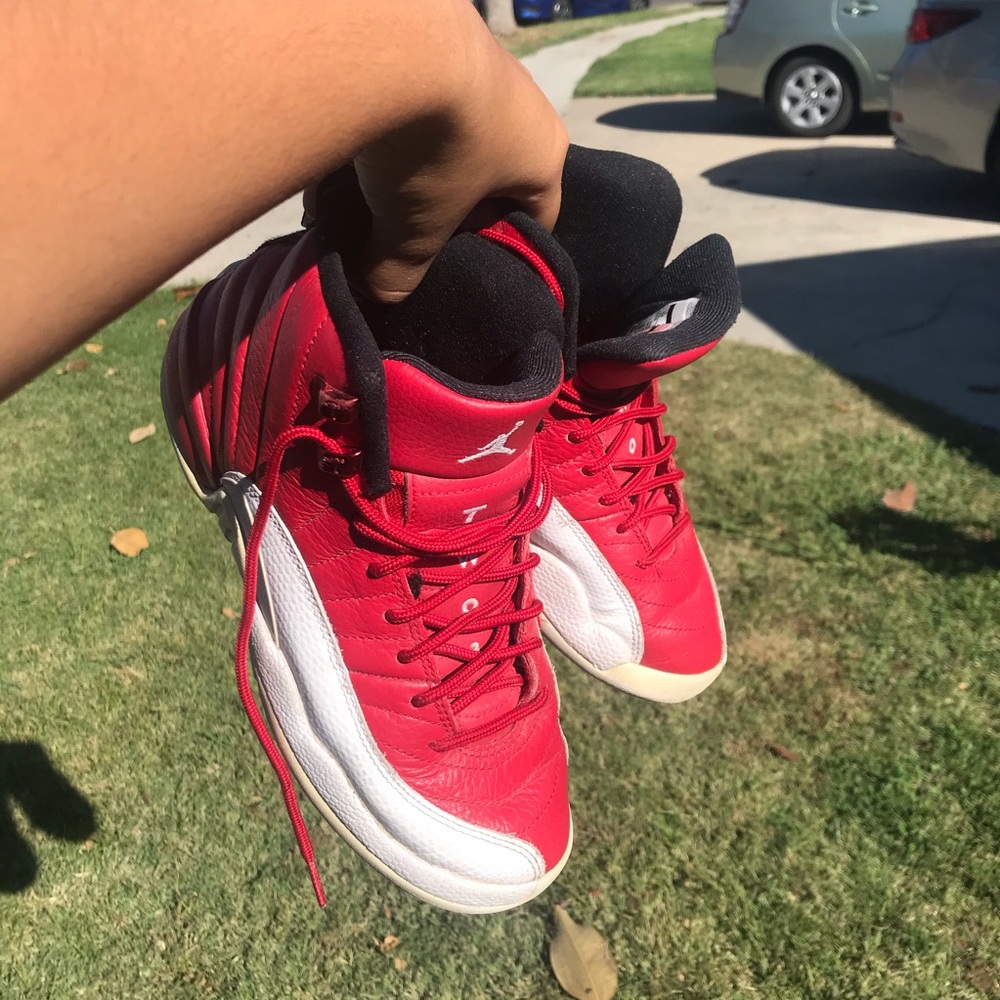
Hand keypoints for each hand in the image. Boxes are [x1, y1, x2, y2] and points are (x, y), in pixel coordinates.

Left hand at [353, 26, 567, 302]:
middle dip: (442, 205)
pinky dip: (380, 125)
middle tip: (404, 232)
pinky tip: (339, 150)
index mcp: (542, 155)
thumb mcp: (414, 229)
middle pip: (486, 173)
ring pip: (444, 132)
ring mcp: (480, 62)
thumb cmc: (434, 148)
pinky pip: (409, 95)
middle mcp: (522, 105)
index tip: (462, 266)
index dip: (501, 249)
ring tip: (359, 195)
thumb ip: (401, 270)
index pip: (538, 217)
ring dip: (406, 165)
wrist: (392, 37)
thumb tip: (380, 293)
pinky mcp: (433, 35)